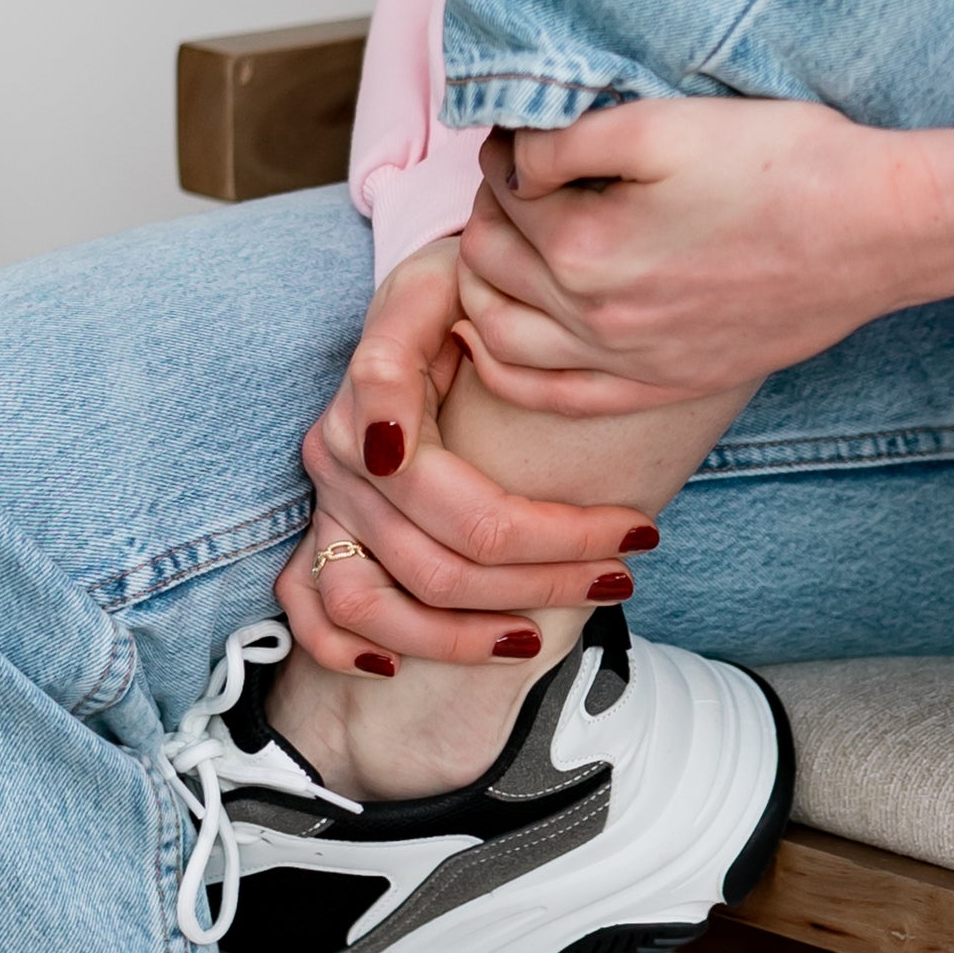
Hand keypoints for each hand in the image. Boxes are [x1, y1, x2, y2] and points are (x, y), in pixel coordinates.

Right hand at [277, 236, 663, 671]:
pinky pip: (313, 613)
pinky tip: (397, 671)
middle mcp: (344, 467)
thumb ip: (398, 354)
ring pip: (376, 609)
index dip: (560, 536)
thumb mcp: (439, 283)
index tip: (640, 531)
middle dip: (546, 582)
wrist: (440, 280)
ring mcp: (329, 503)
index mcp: (373, 414)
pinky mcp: (320, 528)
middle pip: (442, 568)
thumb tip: (389, 448)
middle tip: (625, 575)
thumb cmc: (458, 281)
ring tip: (539, 638)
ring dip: (458, 640)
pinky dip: (344, 651)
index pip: (472, 514)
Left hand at [453, 100, 953, 416]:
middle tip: (521, 178)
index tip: (529, 133)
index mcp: (586, 243)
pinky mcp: (664, 382)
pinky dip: (501, 366)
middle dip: (490, 211)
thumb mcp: (664, 121)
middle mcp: (595, 315)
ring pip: (500, 332)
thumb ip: (564, 138)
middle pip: (490, 260)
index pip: (501, 191)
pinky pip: (549, 397)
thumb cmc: (784, 162)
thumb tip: (507, 157)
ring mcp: (629, 359)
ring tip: (505, 243)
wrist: (880, 229)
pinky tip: (489, 337)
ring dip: (482, 283)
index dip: (506, 152)